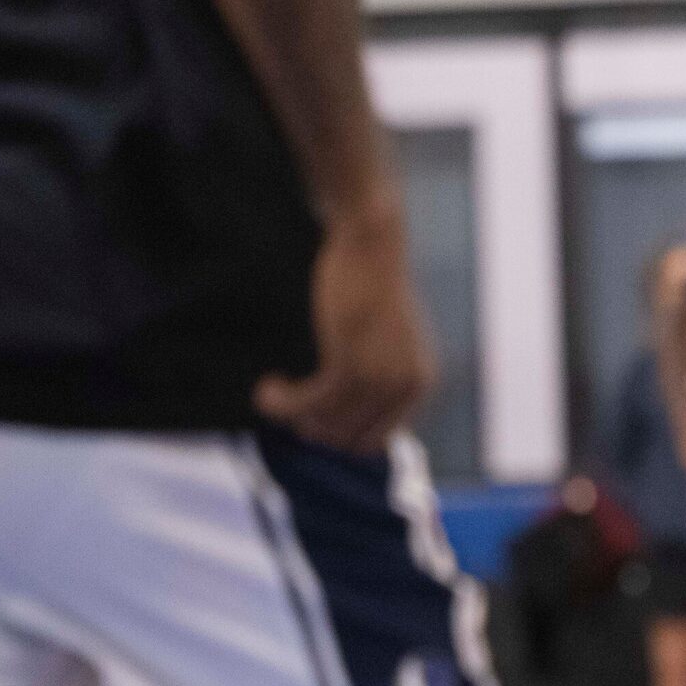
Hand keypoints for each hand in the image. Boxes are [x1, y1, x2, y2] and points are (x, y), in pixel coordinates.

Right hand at [253, 204, 432, 451]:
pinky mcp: (351, 363)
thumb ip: (377, 373)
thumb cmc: (372, 285)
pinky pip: (309, 402)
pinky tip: (267, 387)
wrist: (371, 245)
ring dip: (289, 415)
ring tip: (269, 396)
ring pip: (325, 423)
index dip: (338, 434)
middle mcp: (405, 387)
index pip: (377, 439)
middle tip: (286, 405)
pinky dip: (283, 402)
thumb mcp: (387, 339)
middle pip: (349, 438)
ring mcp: (381, 378)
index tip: (309, 418)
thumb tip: (341, 411)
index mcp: (418, 384)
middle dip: (312, 429)